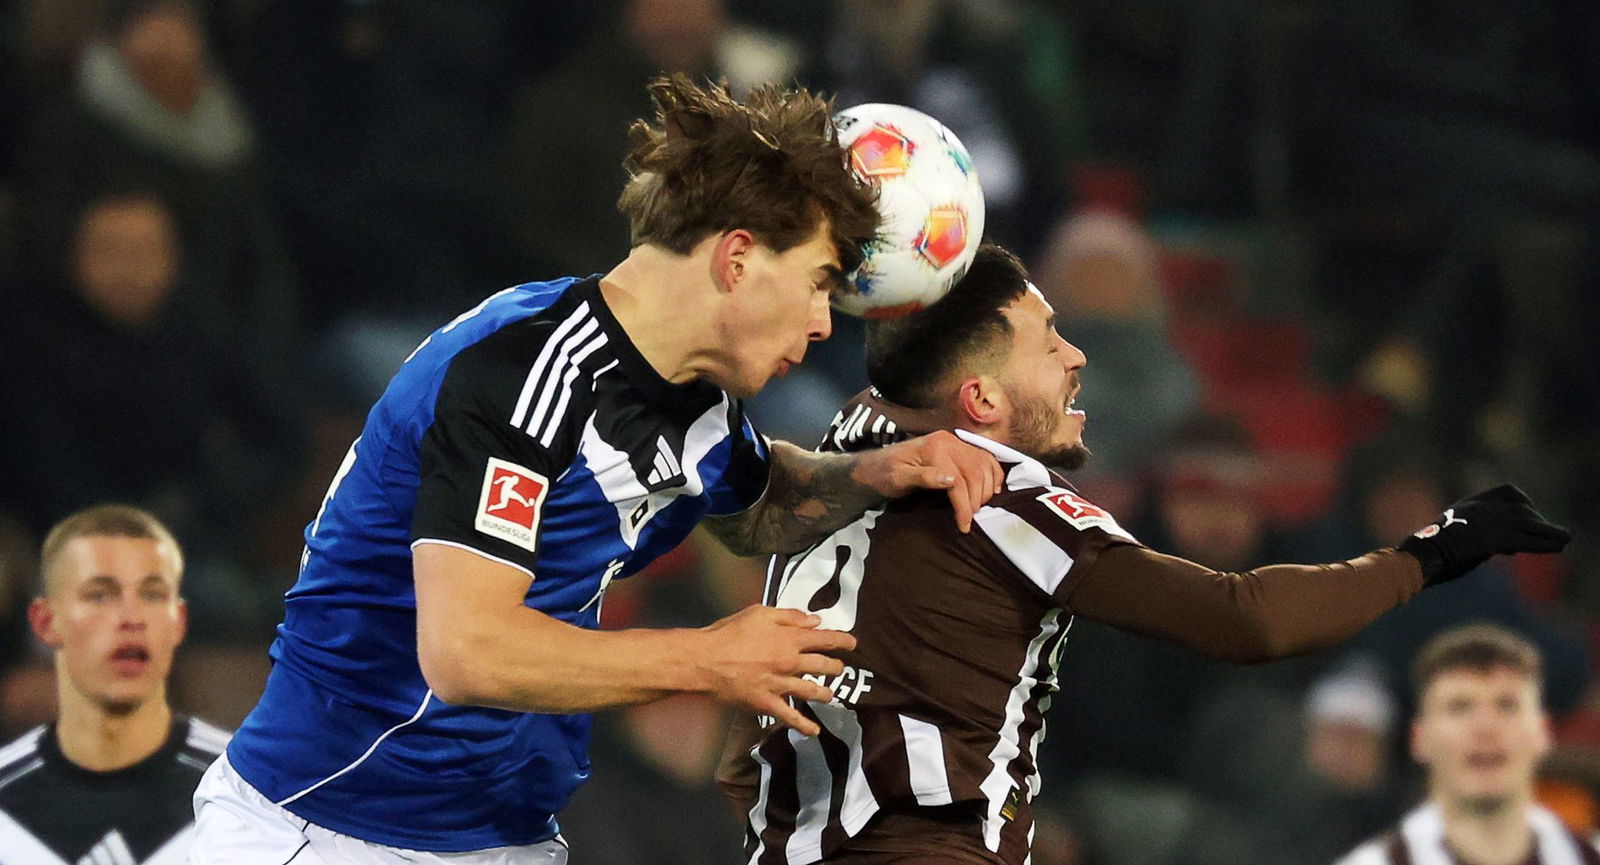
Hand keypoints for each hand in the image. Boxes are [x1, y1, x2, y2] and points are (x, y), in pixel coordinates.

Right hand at [693, 605, 855, 735]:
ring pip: (813, 692)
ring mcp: (780, 684)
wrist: (705, 660)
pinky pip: (791, 717)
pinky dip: (805, 726)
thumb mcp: (759, 613)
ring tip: (830, 694)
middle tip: (840, 669)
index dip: (843, 640)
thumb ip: (789, 616)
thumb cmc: (729, 632)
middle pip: (824, 667)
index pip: (825, 639)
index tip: (853, 643)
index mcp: (789, 638)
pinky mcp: (767, 703)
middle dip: (836, 668)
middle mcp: (790, 662)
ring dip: (826, 693)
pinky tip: (815, 731)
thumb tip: (815, 621)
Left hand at [852, 430, 1003, 532]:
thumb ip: (924, 478)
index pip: (959, 480)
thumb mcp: (898, 479)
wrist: (877, 465)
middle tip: (970, 519)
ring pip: (984, 465)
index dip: (964, 505)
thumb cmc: (885, 475)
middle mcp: (949, 440)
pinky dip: (993, 473)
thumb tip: (952, 480)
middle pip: (975, 472)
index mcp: (935, 447)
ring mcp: (956, 442)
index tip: (964, 526)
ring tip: (977, 508)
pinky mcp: (959, 447)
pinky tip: (993, 489)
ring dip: (986, 489)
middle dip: (976, 500)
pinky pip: (985, 458)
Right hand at [1398, 484, 1570, 585]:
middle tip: (1547, 535)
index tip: (1528, 516)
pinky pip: (1530, 540)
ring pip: (1530, 523)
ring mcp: (1489, 521)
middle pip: (1522, 508)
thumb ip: (1468, 534)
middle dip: (1536, 521)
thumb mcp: (1446, 536)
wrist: (1421, 555)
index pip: (1507, 492)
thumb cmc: (1425, 552)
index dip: (1522, 503)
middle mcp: (1482, 508)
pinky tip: (1559, 545)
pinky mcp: (1496, 538)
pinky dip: (1547, 543)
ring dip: (1549, 532)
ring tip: (1563, 539)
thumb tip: (1480, 548)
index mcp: (1469, 505)